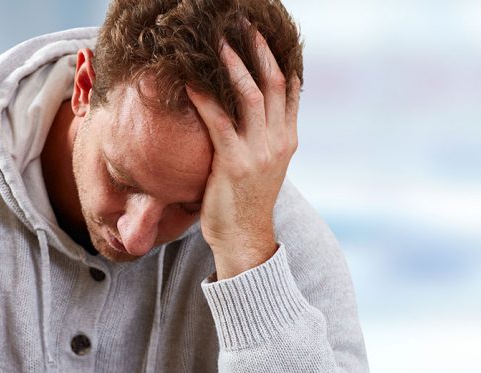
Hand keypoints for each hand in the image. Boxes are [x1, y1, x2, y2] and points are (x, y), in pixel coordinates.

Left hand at [186, 30, 300, 279]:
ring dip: (232, 64)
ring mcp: (259, 152)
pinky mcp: (234, 163)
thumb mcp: (264, 165)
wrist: (245, 239)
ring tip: (217, 41)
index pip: (290, 89)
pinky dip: (204, 97)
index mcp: (288, 139)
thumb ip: (262, 137)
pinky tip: (190, 80)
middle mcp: (279, 141)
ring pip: (250, 95)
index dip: (279, 58)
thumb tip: (248, 110)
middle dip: (259, 50)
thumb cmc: (247, 202)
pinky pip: (219, 120)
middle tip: (243, 24)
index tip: (267, 33)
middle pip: (274, 83)